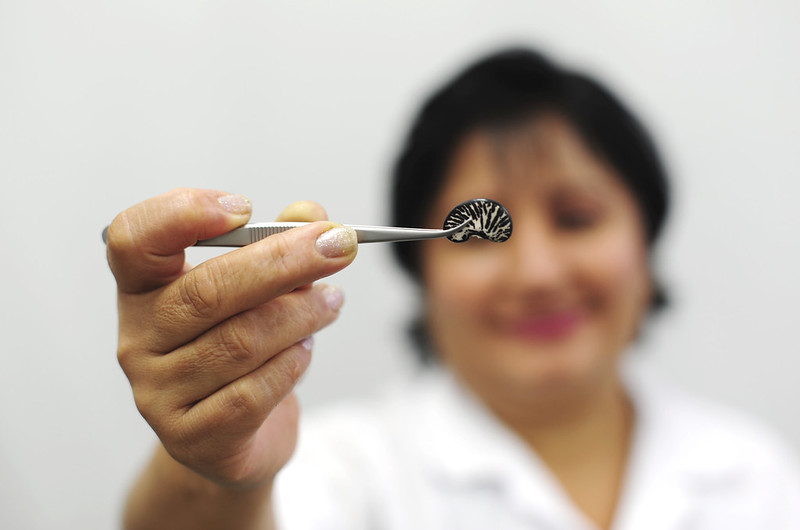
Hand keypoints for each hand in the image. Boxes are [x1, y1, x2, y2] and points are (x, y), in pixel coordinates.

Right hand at [106, 188, 356, 487]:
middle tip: (340, 245)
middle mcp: (138, 340)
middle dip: (284, 262)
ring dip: (301, 315)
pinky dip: (291, 363)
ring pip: (240, 343)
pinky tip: (306, 349)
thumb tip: (310, 215)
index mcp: (143, 289)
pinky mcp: (191, 439)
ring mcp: (157, 394)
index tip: (245, 207)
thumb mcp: (262, 289)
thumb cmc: (243, 346)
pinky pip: (252, 394)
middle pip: (206, 292)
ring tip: (332, 301)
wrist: (235, 435)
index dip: (181, 215)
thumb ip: (280, 244)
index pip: (133, 240)